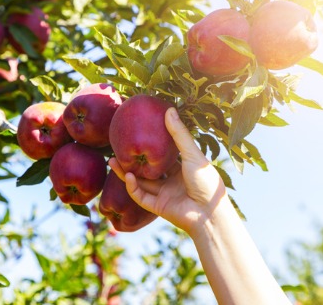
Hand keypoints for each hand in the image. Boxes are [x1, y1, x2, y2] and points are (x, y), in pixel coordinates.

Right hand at [108, 107, 227, 235]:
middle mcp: (171, 181)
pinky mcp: (158, 207)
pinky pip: (141, 196)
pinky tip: (127, 175)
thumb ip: (179, 134)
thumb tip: (169, 109)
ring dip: (125, 172)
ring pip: (140, 182)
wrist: (210, 213)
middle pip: (147, 169)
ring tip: (112, 160)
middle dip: (133, 160)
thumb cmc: (207, 182)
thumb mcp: (192, 154)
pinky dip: (132, 187)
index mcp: (182, 169)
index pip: (163, 156)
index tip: (138, 133)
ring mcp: (164, 194)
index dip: (150, 146)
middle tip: (118, 147)